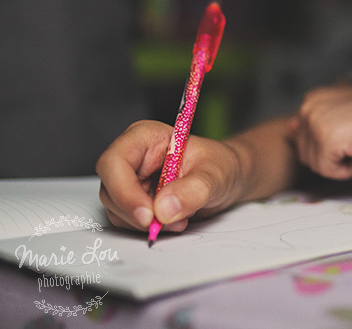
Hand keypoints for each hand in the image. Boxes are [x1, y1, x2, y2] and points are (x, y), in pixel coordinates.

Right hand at [96, 120, 243, 232]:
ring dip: (147, 222)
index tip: (148, 215)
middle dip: (137, 212)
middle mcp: (133, 158)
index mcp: (145, 138)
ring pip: (117, 210)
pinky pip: (129, 221)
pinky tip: (174, 219)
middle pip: (110, 189)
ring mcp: (131, 181)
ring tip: (180, 217)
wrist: (228, 178)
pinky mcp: (135, 200)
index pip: (115, 162)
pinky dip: (150, 227)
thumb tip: (163, 209)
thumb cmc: (221, 165)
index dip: (124, 191)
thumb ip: (193, 189)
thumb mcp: (215, 174)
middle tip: (167, 222)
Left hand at [289, 84, 351, 180]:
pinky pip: (330, 173)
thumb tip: (287, 130)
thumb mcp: (345, 115)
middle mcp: (308, 106)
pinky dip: (350, 169)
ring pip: (317, 167)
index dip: (334, 145)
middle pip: (307, 156)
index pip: (305, 142)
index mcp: (311, 98)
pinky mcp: (326, 139)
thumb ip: (316, 121)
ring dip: (343, 162)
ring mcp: (315, 122)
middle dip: (335, 155)